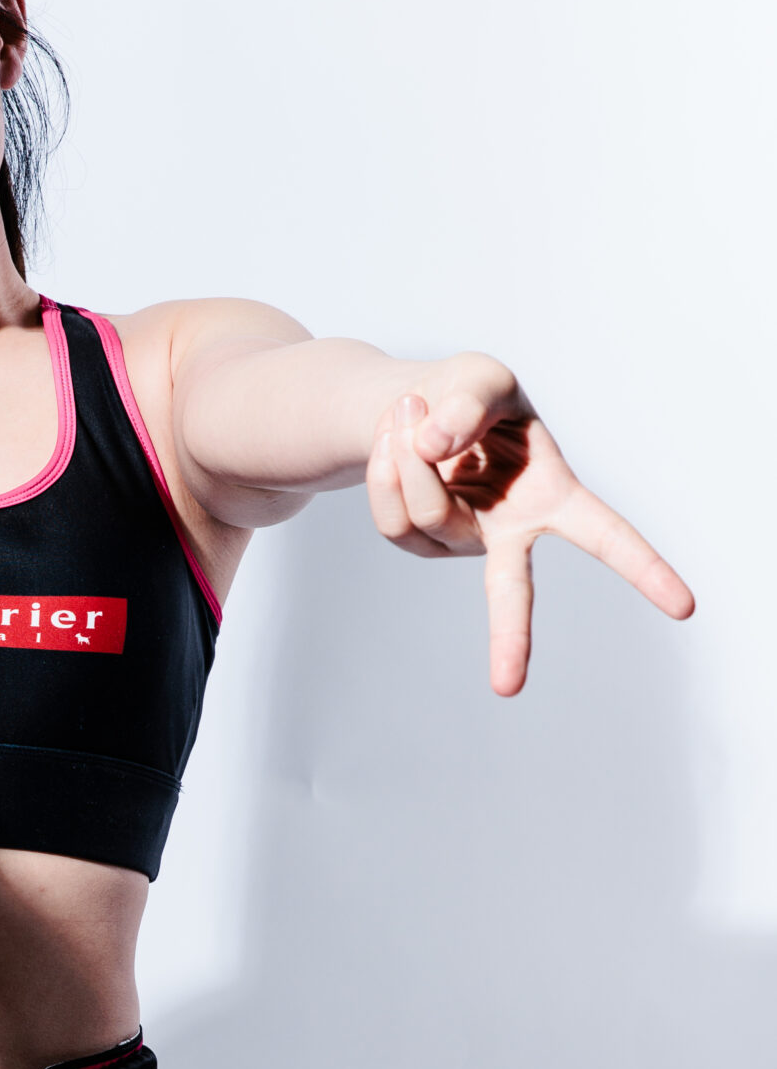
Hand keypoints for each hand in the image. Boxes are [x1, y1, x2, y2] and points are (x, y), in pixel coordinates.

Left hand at [365, 354, 693, 694]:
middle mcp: (510, 532)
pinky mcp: (417, 543)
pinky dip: (385, 464)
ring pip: (428, 512)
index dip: (645, 569)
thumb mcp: (481, 379)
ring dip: (408, 455)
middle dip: (510, 638)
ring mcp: (461, 543)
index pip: (608, 536)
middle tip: (507, 689)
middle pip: (510, 591)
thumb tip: (433, 448)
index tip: (683, 607)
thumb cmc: (467, 399)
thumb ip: (468, 403)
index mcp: (554, 497)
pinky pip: (392, 512)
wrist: (410, 411)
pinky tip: (392, 439)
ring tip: (411, 412)